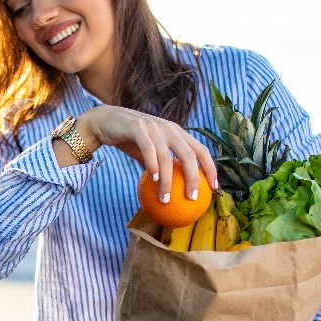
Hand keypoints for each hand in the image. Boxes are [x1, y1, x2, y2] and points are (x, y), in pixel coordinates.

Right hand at [75, 105, 217, 200]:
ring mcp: (154, 127)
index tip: (214, 189)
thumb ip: (162, 165)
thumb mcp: (150, 152)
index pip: (200, 150)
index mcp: (177, 133)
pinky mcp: (137, 127)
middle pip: (189, 154)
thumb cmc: (130, 140)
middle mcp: (169, 128)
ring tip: (165, 199)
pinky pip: (148, 150)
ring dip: (167, 181)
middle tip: (192, 198)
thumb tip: (174, 191)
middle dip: (194, 177)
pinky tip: (154, 181)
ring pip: (167, 156)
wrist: (105, 121)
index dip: (210, 168)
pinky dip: (152, 166)